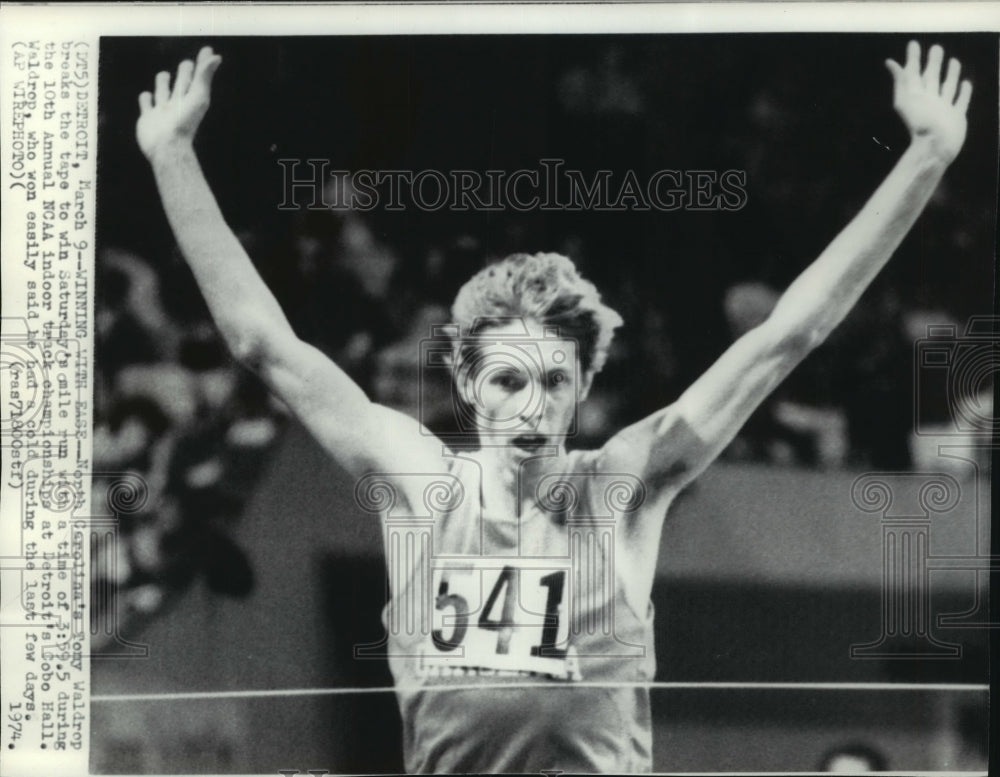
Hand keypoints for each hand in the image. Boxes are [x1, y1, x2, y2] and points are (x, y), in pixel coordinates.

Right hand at [136, 47, 221, 162]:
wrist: (167, 147)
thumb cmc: (184, 122)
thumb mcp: (197, 96)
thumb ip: (204, 76)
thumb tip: (216, 56)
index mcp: (191, 97)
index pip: (198, 75)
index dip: (203, 63)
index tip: (208, 51)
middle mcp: (178, 102)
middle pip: (182, 82)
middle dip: (185, 73)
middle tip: (188, 65)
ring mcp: (163, 110)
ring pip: (163, 91)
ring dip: (163, 83)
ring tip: (165, 77)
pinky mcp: (148, 118)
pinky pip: (146, 104)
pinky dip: (146, 99)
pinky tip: (148, 97)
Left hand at [885, 41, 971, 163]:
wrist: (935, 146)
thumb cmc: (920, 123)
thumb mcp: (907, 99)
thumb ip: (901, 80)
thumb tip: (889, 62)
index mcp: (917, 95)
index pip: (914, 72)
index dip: (913, 58)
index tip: (913, 44)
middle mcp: (930, 100)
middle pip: (932, 77)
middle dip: (933, 63)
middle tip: (936, 48)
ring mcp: (944, 108)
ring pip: (948, 87)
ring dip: (950, 74)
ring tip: (952, 61)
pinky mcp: (956, 116)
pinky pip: (961, 101)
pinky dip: (964, 92)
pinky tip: (966, 83)